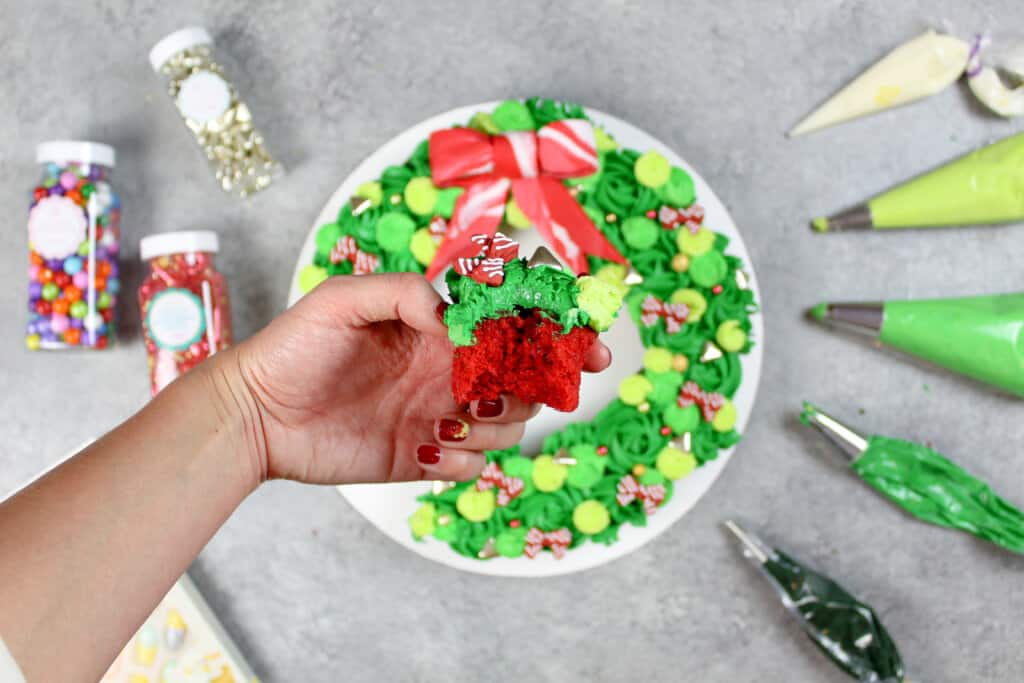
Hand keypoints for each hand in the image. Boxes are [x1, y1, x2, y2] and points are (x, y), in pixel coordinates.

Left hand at [227, 273, 610, 486]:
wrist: (255, 414)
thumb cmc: (294, 346)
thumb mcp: (345, 299)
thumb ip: (407, 293)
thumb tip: (460, 317)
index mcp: (440, 327)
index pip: (516, 324)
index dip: (560, 333)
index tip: (591, 344)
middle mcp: (449, 369)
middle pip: (528, 376)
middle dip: (537, 382)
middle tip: (504, 385)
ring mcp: (439, 414)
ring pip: (510, 422)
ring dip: (499, 421)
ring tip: (453, 415)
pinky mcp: (423, 457)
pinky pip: (474, 464)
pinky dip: (465, 459)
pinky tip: (427, 449)